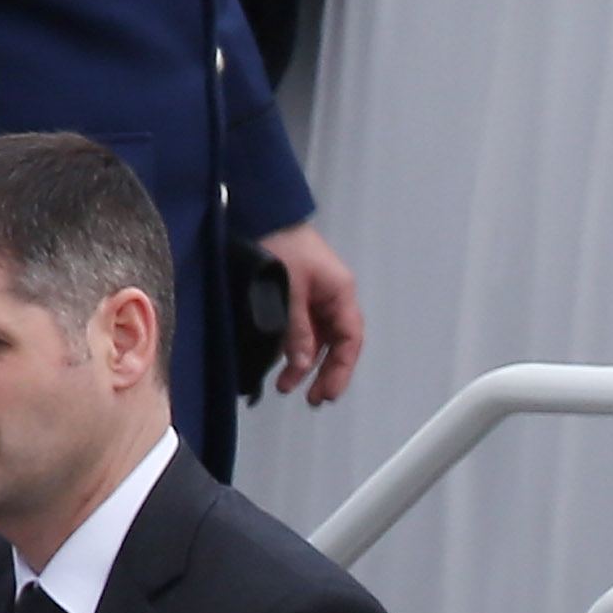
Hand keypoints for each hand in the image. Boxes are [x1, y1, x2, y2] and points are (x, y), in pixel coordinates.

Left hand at [255, 219, 365, 405]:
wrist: (262, 213)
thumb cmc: (281, 243)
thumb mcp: (289, 289)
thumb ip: (297, 328)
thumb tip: (302, 363)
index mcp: (341, 293)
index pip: (350, 340)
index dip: (341, 369)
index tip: (328, 392)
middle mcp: (332, 299)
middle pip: (336, 345)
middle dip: (325, 373)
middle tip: (313, 399)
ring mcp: (316, 298)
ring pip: (317, 340)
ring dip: (304, 364)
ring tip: (287, 387)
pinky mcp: (298, 296)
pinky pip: (302, 330)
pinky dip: (294, 349)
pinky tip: (282, 364)